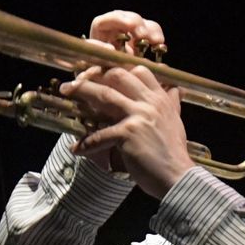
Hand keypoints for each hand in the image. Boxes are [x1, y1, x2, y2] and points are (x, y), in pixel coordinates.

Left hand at [61, 10, 195, 198]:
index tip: (100, 71)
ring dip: (83, 92)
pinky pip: (99, 135)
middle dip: (94, 74)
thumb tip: (175, 90)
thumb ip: (171, 104)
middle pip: (118, 76)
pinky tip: (76, 149)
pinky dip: (86, 143)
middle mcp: (150, 102)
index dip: (117, 68)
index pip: (138, 71)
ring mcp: (139, 116)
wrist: (178, 176)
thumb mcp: (176, 121)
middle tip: (77, 79)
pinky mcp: (128, 134)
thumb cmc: (174, 152)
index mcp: (160, 98)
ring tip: (66, 91)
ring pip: (105, 97)